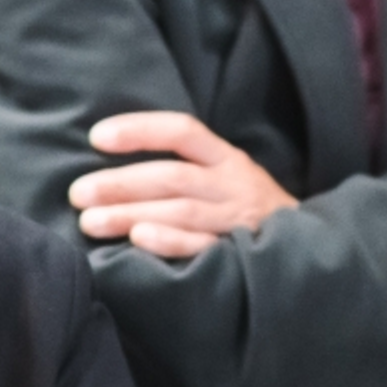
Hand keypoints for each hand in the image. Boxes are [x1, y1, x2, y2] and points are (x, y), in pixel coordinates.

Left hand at [70, 112, 298, 258]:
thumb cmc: (246, 212)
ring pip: (181, 211)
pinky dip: (170, 242)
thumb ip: (184, 168)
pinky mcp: (242, 256)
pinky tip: (139, 240)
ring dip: (132, 214)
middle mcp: (234, 185)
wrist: (308, 252)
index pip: (182, 131)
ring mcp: (238, 220)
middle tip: (78, 194)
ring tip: (90, 222)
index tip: (95, 137)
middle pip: (173, 176)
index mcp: (227, 159)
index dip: (139, 130)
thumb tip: (110, 166)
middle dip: (121, 183)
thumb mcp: (225, 179)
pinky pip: (203, 247)